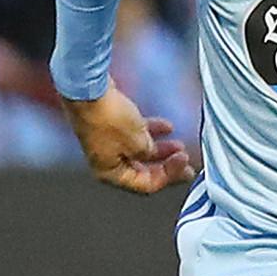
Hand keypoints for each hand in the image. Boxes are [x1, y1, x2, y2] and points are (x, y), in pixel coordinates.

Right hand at [62, 86, 194, 193]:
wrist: (89, 91)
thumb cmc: (109, 119)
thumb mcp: (138, 142)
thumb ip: (149, 153)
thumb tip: (152, 152)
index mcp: (111, 173)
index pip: (146, 184)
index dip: (169, 175)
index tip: (186, 164)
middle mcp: (108, 162)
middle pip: (143, 170)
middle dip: (167, 166)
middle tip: (187, 165)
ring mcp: (108, 145)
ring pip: (141, 152)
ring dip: (161, 149)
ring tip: (180, 145)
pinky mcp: (110, 128)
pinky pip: (135, 136)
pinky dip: (151, 133)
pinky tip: (167, 127)